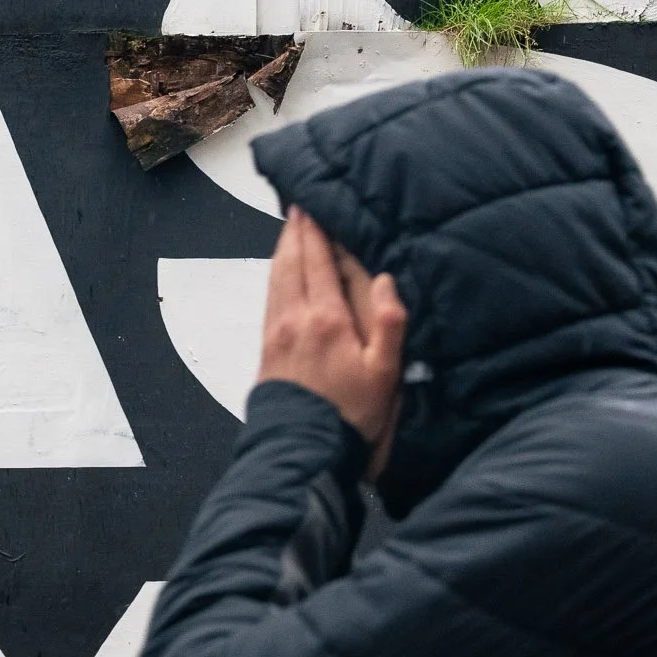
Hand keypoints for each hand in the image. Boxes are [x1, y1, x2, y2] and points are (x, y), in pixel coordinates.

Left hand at [258, 207, 407, 468]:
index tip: (313, 206)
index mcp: (327, 319)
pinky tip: (280, 273)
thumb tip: (387, 280)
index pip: (318, 262)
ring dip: (282, 249)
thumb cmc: (350, 414)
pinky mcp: (267, 348)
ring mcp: (277, 332)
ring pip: (276, 277)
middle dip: (296, 232)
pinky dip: (274, 275)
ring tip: (289, 230)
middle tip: (298, 206)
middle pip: (292, 262)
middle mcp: (296, 318)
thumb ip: (389, 324)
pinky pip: (269, 298)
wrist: (303, 450)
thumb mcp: (384, 374)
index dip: (316, 232)